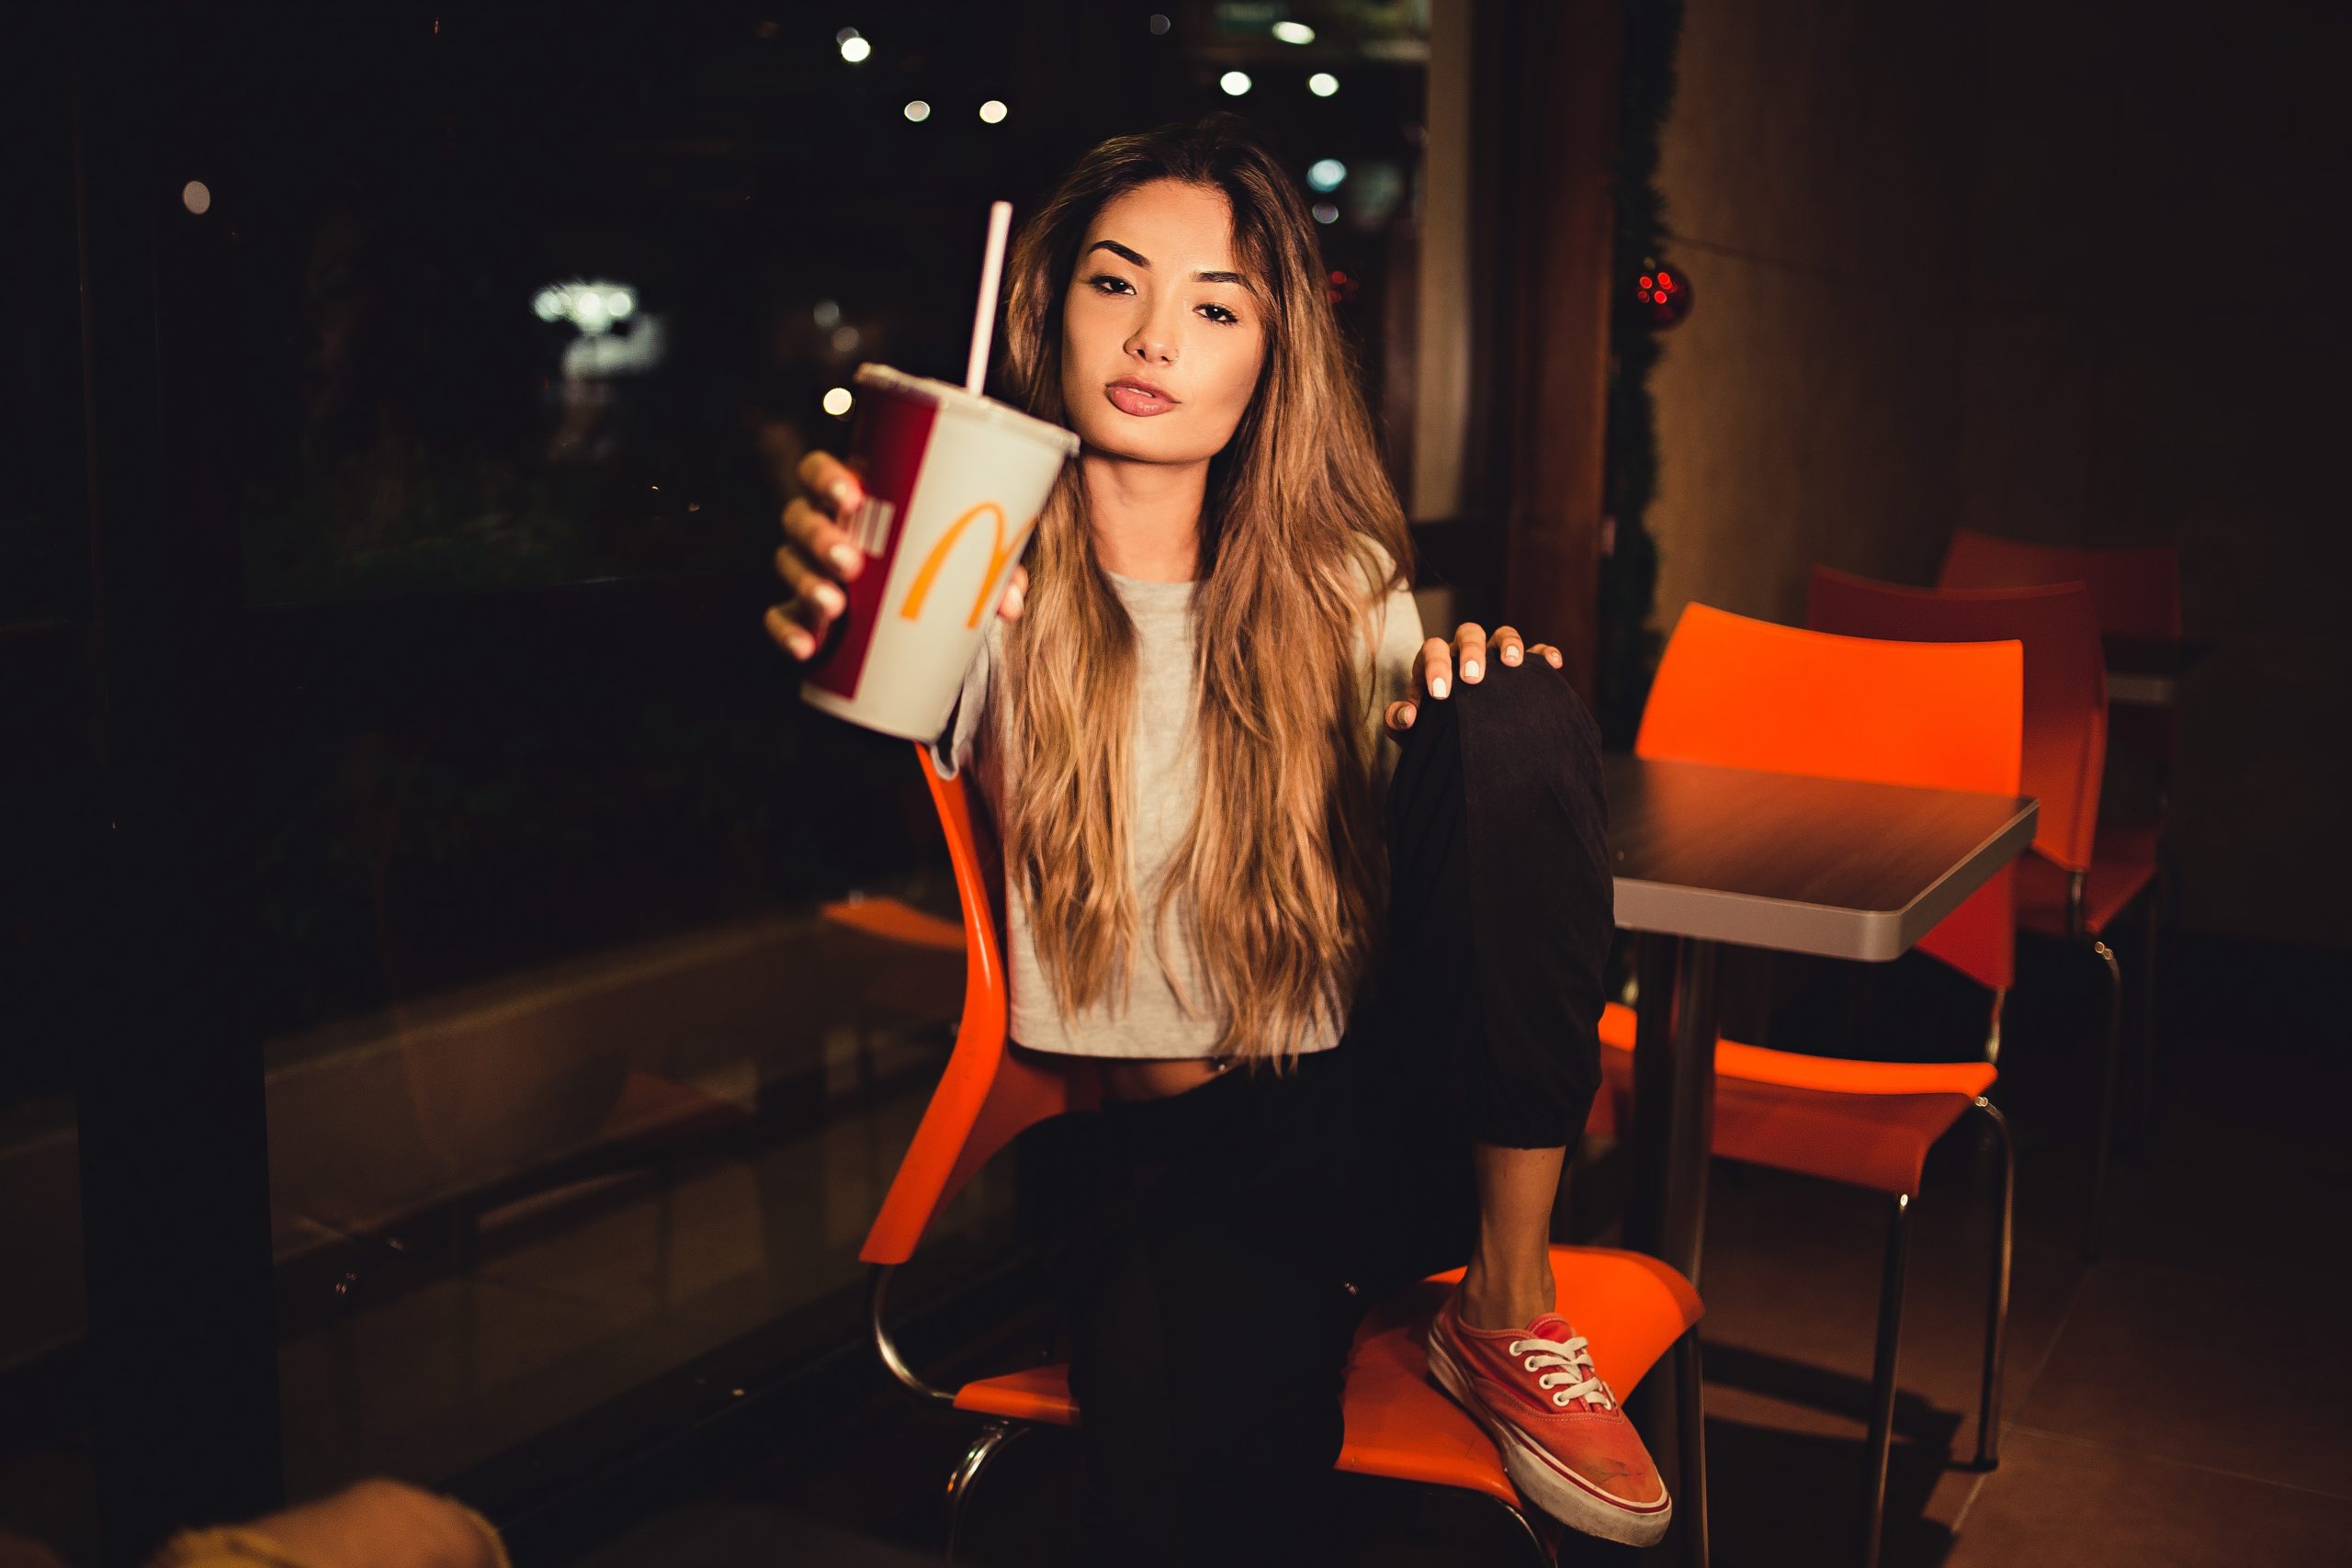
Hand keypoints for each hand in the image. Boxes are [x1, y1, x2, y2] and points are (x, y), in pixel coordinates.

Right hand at [763, 450, 1029, 660]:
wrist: (911, 611)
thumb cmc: (934, 561)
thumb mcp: (962, 556)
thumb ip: (989, 569)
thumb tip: (1010, 600)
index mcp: (852, 497)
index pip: (819, 471)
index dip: (826, 478)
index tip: (852, 496)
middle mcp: (821, 527)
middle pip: (800, 519)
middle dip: (820, 538)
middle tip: (851, 563)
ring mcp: (806, 569)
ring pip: (790, 566)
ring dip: (807, 583)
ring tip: (834, 604)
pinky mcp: (800, 612)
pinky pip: (780, 619)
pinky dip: (789, 632)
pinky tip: (807, 647)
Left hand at [1384, 622, 1562, 735]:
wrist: (1462, 743)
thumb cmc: (1435, 730)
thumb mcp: (1415, 730)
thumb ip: (1400, 722)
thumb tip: (1405, 716)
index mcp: (1436, 662)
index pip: (1433, 651)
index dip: (1435, 667)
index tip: (1441, 693)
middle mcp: (1465, 653)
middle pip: (1468, 633)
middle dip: (1471, 652)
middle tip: (1473, 678)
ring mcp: (1495, 657)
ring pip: (1502, 634)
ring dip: (1509, 644)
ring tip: (1514, 663)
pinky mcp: (1523, 667)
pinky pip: (1536, 652)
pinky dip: (1543, 654)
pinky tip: (1553, 663)